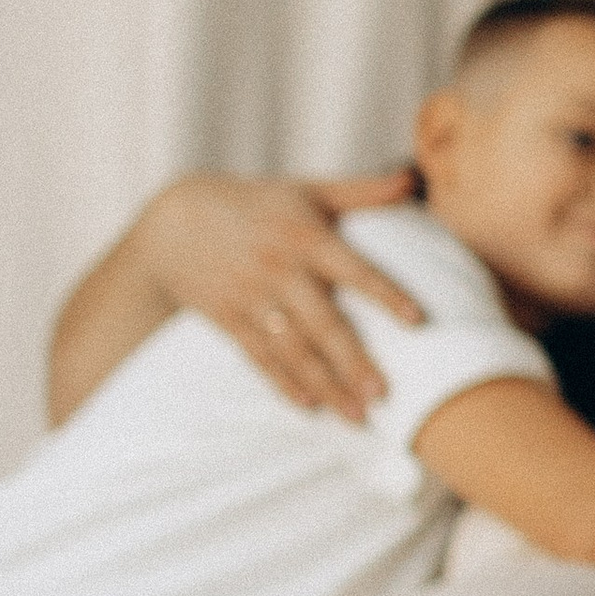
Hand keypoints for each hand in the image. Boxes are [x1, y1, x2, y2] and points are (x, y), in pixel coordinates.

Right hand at [137, 170, 422, 419]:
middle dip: (355, 362)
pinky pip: (259, 357)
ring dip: (326, 384)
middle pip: (324, 323)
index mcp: (306, 236)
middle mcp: (280, 269)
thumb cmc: (257, 204)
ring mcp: (251, 297)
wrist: (175, 221)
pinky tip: (309, 406)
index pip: (355, 269)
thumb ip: (362, 191)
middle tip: (385, 395)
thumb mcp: (307, 190)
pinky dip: (283, 383)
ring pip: (294, 349)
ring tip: (358, 416)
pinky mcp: (227, 319)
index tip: (418, 321)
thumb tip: (412, 179)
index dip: (386, 294)